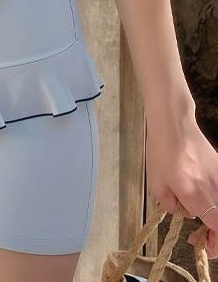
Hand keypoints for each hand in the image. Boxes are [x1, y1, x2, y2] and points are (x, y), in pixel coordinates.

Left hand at [145, 113, 217, 257]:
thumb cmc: (162, 152)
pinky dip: (214, 199)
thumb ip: (171, 206)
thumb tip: (184, 213)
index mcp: (198, 197)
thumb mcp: (156, 184)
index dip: (213, 244)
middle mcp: (215, 190)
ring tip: (199, 216)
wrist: (174, 124)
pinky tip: (201, 196)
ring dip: (214, 218)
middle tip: (199, 236)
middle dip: (214, 236)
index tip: (202, 245)